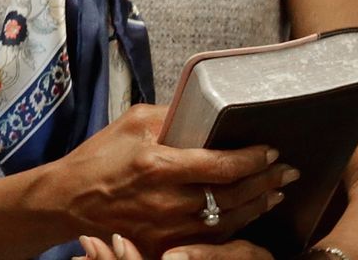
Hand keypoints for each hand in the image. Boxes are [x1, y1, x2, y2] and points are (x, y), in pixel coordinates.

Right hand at [43, 104, 294, 254]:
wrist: (69, 198)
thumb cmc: (100, 156)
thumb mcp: (133, 122)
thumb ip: (174, 116)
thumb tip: (210, 113)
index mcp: (158, 165)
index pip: (221, 165)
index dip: (253, 159)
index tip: (271, 151)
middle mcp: (167, 200)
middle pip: (233, 196)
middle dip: (266, 182)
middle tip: (287, 171)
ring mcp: (167, 228)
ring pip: (228, 221)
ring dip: (257, 206)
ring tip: (275, 192)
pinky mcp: (164, 245)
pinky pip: (210, 239)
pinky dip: (233, 227)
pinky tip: (246, 215)